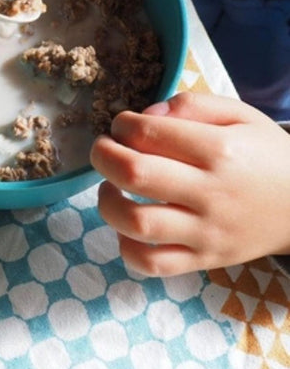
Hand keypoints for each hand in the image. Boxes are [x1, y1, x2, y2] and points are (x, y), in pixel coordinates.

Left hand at [90, 92, 289, 275]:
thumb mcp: (240, 115)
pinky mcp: (203, 259)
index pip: (149, 133)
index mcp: (219, 150)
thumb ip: (191, 105)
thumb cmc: (265, 155)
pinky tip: (126, 227)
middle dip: (103, 156)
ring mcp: (206, 232)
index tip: (122, 125)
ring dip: (107, 202)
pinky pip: (153, 263)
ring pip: (137, 223)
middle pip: (135, 174)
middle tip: (103, 149)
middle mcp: (210, 193)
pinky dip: (127, 248)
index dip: (122, 125)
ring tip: (110, 187)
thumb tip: (145, 115)